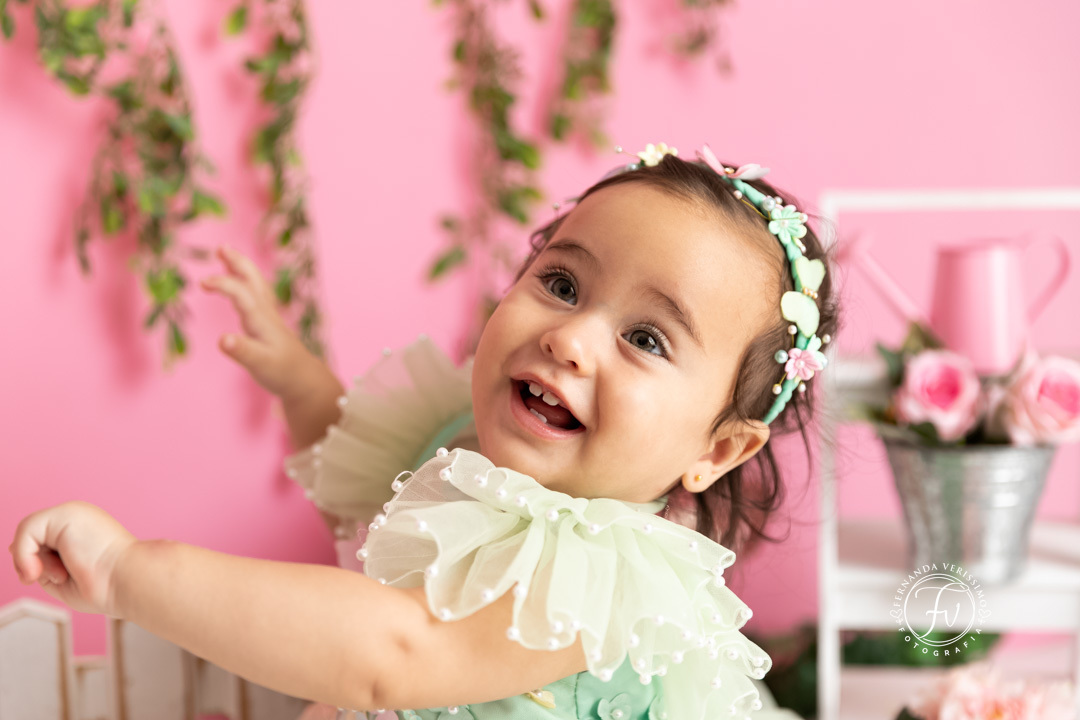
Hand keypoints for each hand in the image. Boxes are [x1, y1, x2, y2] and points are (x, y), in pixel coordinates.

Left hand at [9, 502, 135, 616]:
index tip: (61, 579)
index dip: (41, 562)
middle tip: (62, 578)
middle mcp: (79, 518)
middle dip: (37, 563)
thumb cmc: (105, 586)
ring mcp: (73, 512)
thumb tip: (10, 546)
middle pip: (34, 538)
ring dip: (34, 562)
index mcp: (84, 531)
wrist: (128, 581)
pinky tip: (40, 570)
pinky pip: (26, 531)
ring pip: (28, 534)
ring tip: (62, 574)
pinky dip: (24, 555)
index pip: (44, 542)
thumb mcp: (61, 577)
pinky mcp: (66, 514)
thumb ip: (38, 562)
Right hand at [201, 246, 315, 398]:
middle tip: (220, 247)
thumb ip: (242, 352)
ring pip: (255, 285)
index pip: (243, 295)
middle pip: (253, 281)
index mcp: (262, 321)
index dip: (224, 285)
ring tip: (225, 253)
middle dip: (237, 262)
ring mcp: (268, 316)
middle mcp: (266, 314)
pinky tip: (239, 281)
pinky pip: (256, 294)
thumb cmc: (282, 372)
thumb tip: (222, 339)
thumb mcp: (260, 365)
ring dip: (241, 267)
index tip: (203, 283)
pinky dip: (246, 282)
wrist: (304, 379)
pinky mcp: (268, 322)